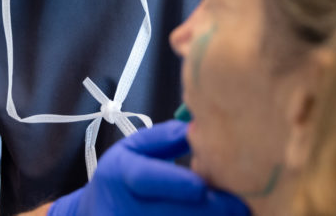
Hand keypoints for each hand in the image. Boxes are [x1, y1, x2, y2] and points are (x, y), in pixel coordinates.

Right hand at [48, 120, 248, 215]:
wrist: (94, 213)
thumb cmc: (121, 177)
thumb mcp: (132, 149)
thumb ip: (164, 138)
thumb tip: (199, 128)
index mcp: (121, 173)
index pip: (146, 178)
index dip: (175, 183)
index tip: (204, 186)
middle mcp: (122, 208)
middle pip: (169, 213)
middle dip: (210, 210)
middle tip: (241, 205)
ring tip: (235, 213)